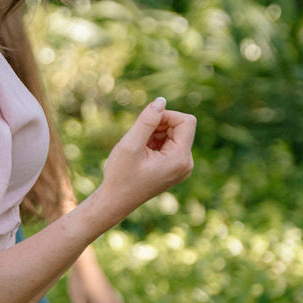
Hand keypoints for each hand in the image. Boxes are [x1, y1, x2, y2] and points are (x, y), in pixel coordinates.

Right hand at [97, 97, 195, 224]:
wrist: (116, 201)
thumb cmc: (120, 175)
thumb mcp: (131, 145)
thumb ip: (147, 121)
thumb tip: (161, 101)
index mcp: (180, 159)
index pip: (186, 121)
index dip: (167, 116)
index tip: (146, 123)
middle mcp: (186, 163)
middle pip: (181, 127)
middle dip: (160, 126)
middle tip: (139, 138)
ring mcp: (182, 167)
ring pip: (175, 134)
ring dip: (156, 133)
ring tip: (139, 148)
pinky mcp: (175, 168)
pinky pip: (171, 144)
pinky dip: (156, 142)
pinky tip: (142, 153)